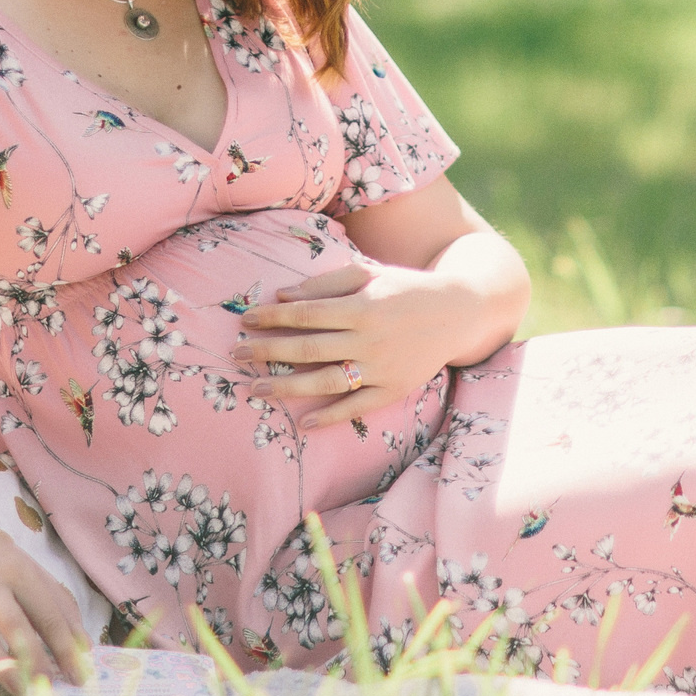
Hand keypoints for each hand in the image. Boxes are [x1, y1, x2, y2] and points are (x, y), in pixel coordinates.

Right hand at [0, 516, 90, 693]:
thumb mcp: (28, 569)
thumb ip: (57, 602)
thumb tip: (84, 645)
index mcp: (18, 570)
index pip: (47, 612)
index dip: (65, 646)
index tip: (80, 674)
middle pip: (15, 624)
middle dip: (35, 659)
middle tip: (51, 688)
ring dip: (2, 667)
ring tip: (23, 693)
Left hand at [230, 261, 480, 430]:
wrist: (458, 312)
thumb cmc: (406, 288)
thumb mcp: (371, 273)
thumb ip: (328, 282)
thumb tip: (283, 295)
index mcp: (362, 305)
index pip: (306, 313)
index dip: (273, 317)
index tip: (245, 320)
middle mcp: (369, 338)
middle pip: (308, 347)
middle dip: (268, 350)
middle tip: (236, 354)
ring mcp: (381, 366)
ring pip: (326, 380)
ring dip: (287, 385)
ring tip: (256, 389)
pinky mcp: (393, 388)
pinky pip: (357, 405)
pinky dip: (330, 415)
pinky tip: (303, 422)